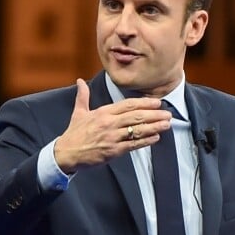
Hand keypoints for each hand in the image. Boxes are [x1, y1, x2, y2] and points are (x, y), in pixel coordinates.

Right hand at [54, 78, 171, 172]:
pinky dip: (145, 141)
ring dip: (154, 127)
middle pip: (136, 116)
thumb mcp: (78, 112)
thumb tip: (80, 81)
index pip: (128, 105)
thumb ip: (83, 96)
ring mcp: (112, 137)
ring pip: (137, 130)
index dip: (144, 103)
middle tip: (168, 114)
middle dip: (154, 115)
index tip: (157, 103)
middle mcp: (109, 123)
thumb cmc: (74, 133)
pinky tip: (156, 138)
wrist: (66, 153)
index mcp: (103, 112)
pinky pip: (133, 145)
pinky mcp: (113, 151)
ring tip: (166, 125)